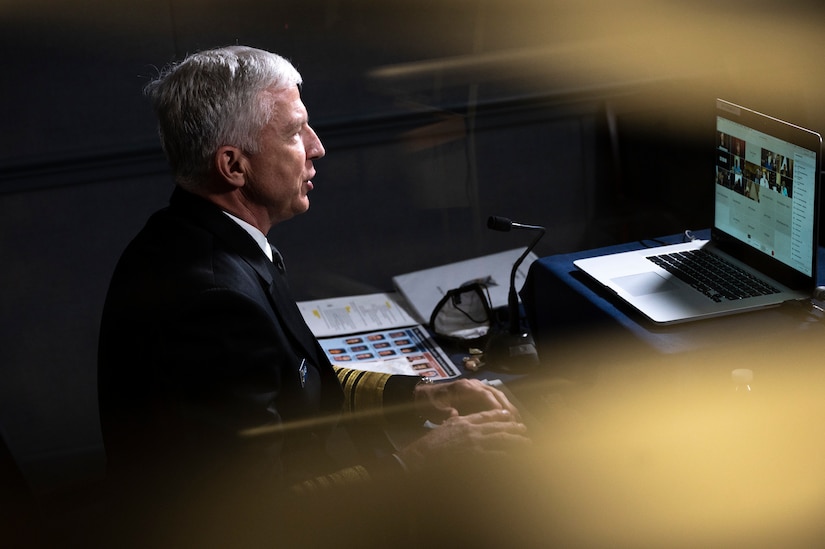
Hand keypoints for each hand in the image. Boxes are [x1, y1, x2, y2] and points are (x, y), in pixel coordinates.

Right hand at [397, 408, 530, 472]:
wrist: (422, 456)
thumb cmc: (430, 444)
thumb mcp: (442, 426)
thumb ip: (452, 420)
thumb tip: (455, 415)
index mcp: (463, 421)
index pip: (485, 415)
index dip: (499, 414)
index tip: (509, 414)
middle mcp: (471, 429)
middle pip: (497, 426)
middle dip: (512, 427)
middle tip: (524, 429)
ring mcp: (474, 442)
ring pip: (500, 439)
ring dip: (515, 440)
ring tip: (526, 442)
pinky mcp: (475, 455)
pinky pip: (495, 454)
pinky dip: (507, 455)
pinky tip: (514, 456)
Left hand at [414, 378, 520, 423]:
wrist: (424, 395)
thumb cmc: (429, 404)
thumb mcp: (434, 409)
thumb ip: (444, 411)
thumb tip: (454, 414)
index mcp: (464, 387)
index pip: (486, 396)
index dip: (497, 407)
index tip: (505, 420)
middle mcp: (473, 384)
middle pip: (496, 394)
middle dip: (508, 408)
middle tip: (518, 423)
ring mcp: (477, 387)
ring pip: (498, 395)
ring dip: (508, 407)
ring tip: (517, 422)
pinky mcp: (477, 392)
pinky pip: (494, 398)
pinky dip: (503, 407)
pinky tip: (508, 418)